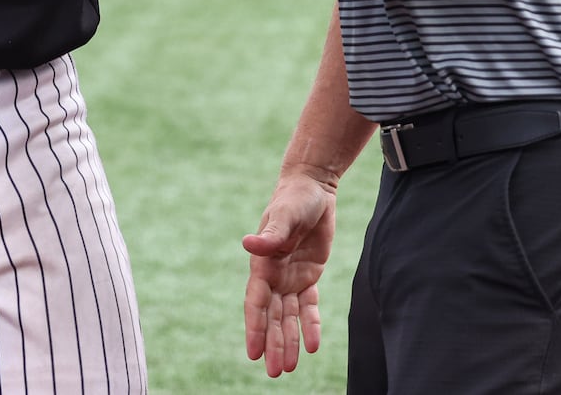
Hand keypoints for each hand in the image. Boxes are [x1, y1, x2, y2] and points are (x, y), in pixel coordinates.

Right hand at [242, 172, 335, 376]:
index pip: (256, 302)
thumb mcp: (284, 215)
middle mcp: (274, 275)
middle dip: (272, 343)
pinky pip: (308, 306)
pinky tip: (311, 346)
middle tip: (273, 372)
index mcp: (263, 264)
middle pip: (271, 316)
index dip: (255, 327)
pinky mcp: (309, 276)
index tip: (253, 352)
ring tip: (287, 368)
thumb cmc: (294, 199)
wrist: (312, 188)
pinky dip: (309, 325)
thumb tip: (248, 244)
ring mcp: (290, 277)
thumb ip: (270, 234)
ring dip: (288, 340)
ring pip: (288, 316)